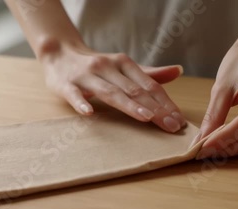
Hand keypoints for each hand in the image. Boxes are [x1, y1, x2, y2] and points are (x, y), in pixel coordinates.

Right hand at [41, 44, 186, 132]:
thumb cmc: (94, 66)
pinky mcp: (66, 85)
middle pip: (134, 90)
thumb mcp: (121, 66)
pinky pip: (74, 95)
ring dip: (128, 105)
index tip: (179, 121)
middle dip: (154, 108)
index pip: (149, 85)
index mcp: (123, 63)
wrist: (59, 53)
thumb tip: (177, 71)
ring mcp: (86, 76)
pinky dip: (81, 103)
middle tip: (170, 126)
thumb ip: (148, 73)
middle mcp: (107, 67)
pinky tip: (89, 113)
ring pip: (110, 92)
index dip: (165, 102)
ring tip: (145, 117)